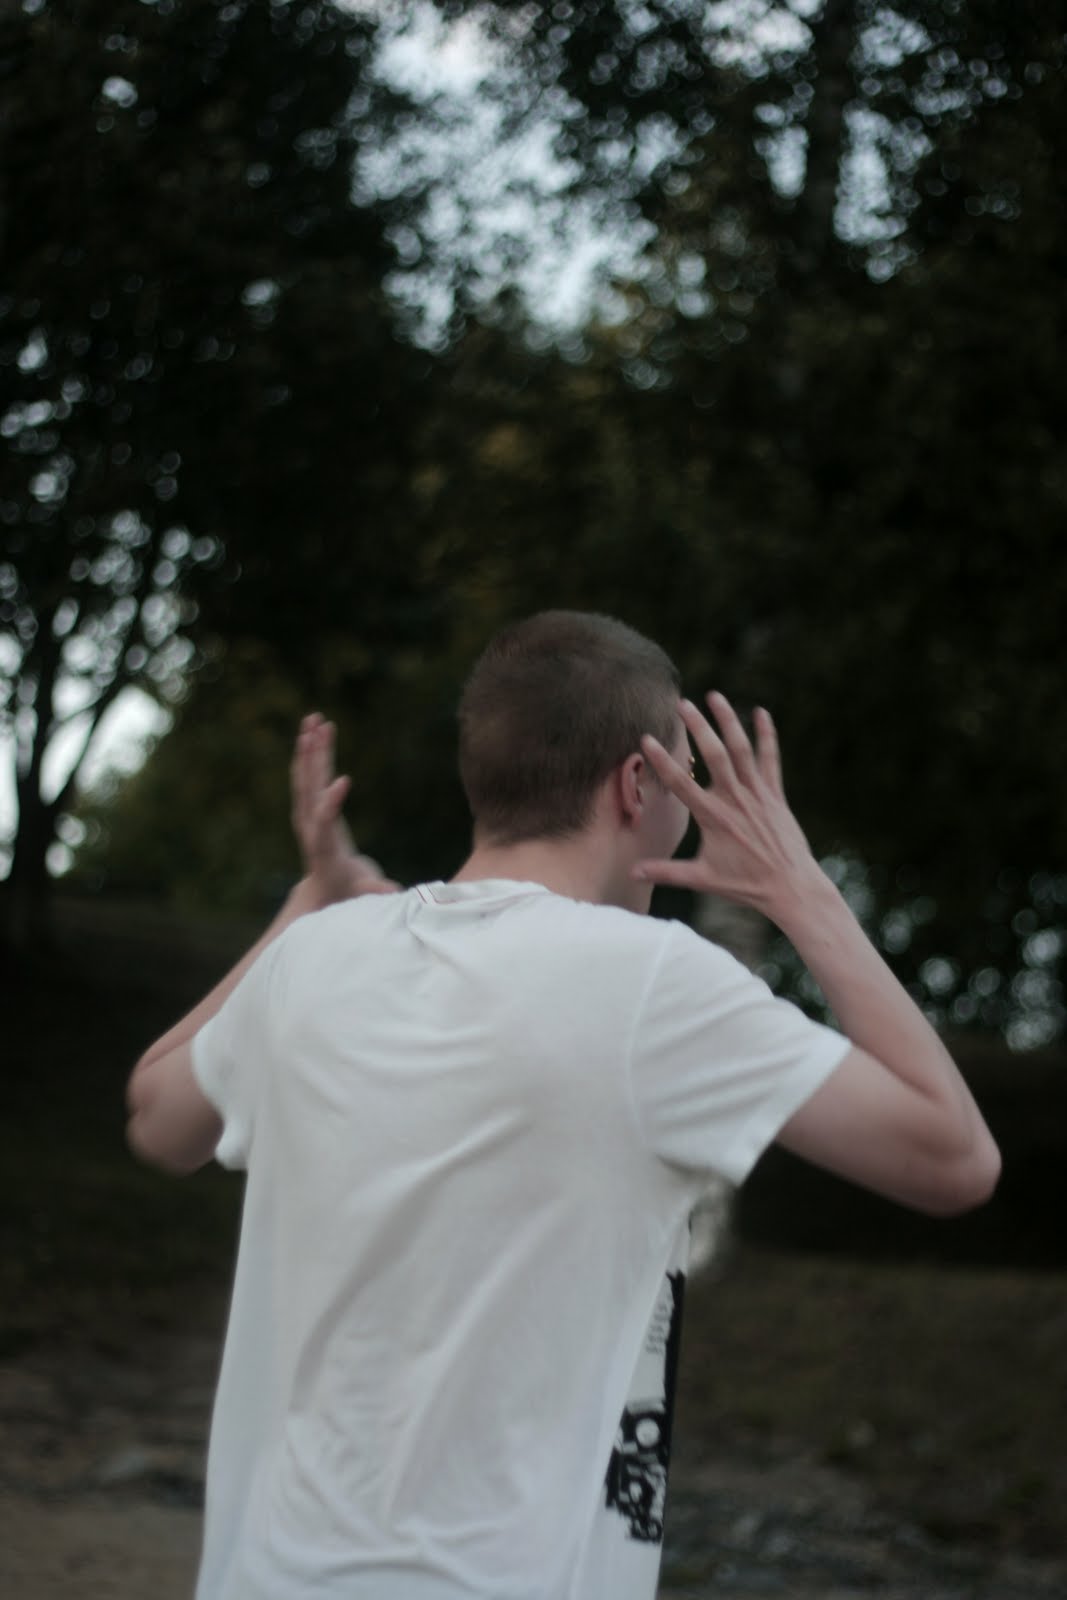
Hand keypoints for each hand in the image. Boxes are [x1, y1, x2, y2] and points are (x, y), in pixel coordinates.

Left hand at [290, 713, 399, 906]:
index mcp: (323, 846)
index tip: (342, 780)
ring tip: (314, 718)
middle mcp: (310, 825)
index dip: (331, 802)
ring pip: (306, 775)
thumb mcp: (363, 893)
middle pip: (308, 789)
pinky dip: (313, 752)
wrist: (323, 889)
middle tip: (315, 731)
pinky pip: (310, 774)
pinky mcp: (312, 804)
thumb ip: (375, 890)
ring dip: (310, 747)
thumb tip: (394, 893)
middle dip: (312, 760)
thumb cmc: (348, 891)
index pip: (324, 821)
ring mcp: (308, 813)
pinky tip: (317, 729)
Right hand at [633, 692, 817, 921]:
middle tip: (682, 703)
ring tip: (714, 696)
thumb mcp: (702, 880)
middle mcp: (735, 800)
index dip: (662, 760)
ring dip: (728, 720)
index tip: (647, 738)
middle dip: (698, 727)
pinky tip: (761, 712)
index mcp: (713, 818)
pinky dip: (766, 734)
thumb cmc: (745, 885)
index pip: (681, 784)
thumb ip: (666, 873)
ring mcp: (758, 794)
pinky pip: (770, 758)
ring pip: (742, 749)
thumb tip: (632, 873)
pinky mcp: (775, 794)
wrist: (791, 887)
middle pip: (715, 755)